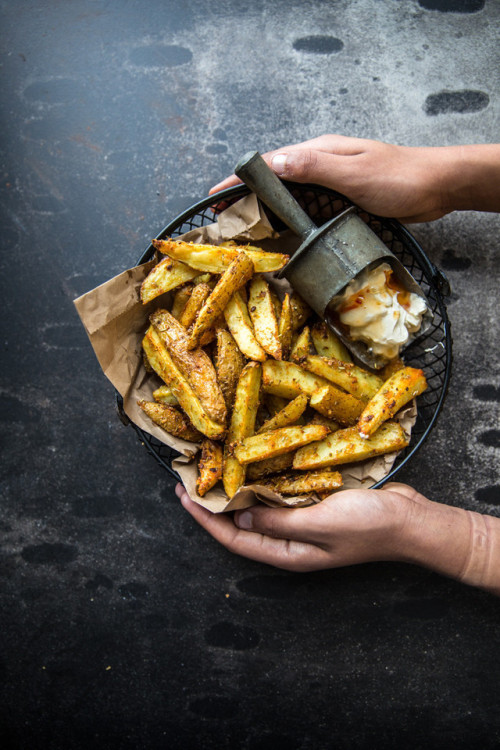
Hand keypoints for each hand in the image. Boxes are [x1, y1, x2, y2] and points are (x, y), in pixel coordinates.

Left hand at [176, 481, 499, 594]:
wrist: (411, 519)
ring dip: (238, 490)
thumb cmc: (369, 525)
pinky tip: (253, 464)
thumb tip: (236, 518)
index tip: (184, 497)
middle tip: (192, 479)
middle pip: (242, 524)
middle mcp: (291, 540)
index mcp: (289, 553)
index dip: (207, 520)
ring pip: (259, 507)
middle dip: (216, 504)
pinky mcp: (315, 503)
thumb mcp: (319, 523)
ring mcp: (304, 522)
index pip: (235, 539)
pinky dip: (263, 480)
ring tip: (214, 469)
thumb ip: (277, 520)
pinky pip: (280, 493)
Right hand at [209, 136, 499, 221]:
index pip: (269, 164)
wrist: (436, 186)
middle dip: (246, 198)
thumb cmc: (398, 177)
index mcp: (318, 153)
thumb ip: (314, 166)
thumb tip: (274, 161)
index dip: (239, 180)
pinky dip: (290, 220)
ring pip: (289, 197)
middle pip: (274, 181)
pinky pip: (308, 209)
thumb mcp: (353, 171)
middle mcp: (320, 166)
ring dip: (267, 211)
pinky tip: (284, 234)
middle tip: (224, 219)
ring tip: (244, 230)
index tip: (214, 195)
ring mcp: (331, 183)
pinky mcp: (342, 200)